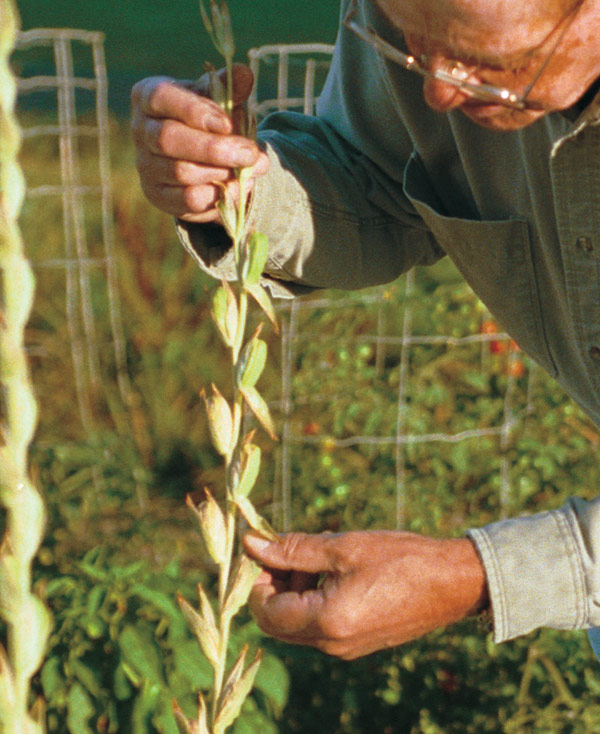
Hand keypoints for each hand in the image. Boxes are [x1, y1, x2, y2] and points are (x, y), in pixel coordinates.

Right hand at [130, 65, 268, 222]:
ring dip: (221, 172)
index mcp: (148, 95)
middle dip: (213, 148)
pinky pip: (187, 199)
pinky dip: (217, 194)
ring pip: (180, 171)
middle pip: (168, 139)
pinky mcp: (158, 195)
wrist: (202, 158)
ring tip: (251, 168)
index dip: (193, 111)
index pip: (161, 98)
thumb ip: (230, 87)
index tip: (227, 124)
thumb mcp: (219, 99)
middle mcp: (140, 130)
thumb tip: (244, 74)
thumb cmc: (209, 119)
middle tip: (249, 153)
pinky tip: (239, 187)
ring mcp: (146, 165)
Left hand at [244, 530, 487, 659]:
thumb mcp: (341, 546)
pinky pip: (320, 626)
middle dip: (275, 585)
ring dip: (295, 590)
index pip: (265, 611)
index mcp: (326, 622)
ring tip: (318, 556)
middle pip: (277, 623)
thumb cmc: (399, 558)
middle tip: (290, 552)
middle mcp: (332, 645)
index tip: (271, 550)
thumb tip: (250, 542)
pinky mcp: (358, 642)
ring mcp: (346, 648)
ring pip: (297, 624)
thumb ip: (292, 549)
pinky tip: (335, 571)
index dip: (259, 579)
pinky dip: (314, 600)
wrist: (452, 583)